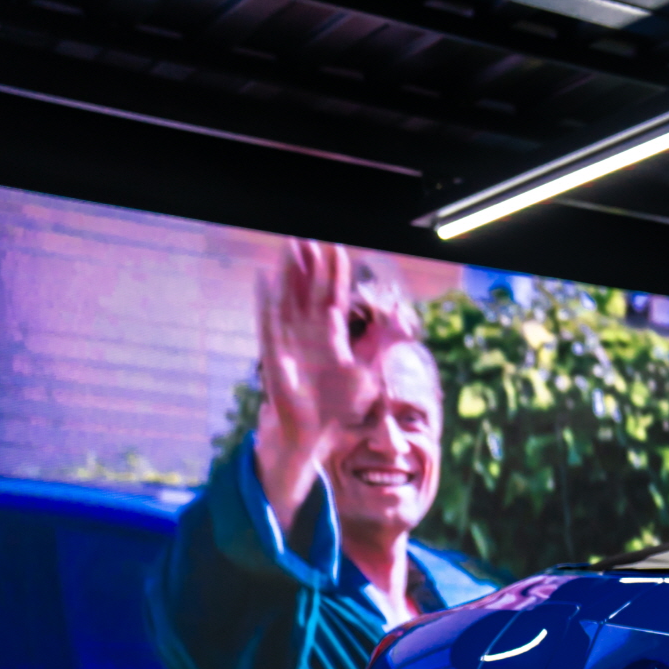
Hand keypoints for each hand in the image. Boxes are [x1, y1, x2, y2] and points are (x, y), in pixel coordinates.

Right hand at [252, 240, 390, 523]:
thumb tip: (404, 326)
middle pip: (310, 291)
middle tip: (309, 236)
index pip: (334, 297)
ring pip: (289, 299)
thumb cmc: (340, 405)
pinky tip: (264, 279)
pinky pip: (268, 323)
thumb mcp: (368, 373)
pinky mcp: (274, 353)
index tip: (338, 248)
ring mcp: (290, 340)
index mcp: (332, 335)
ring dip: (289, 275)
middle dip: (311, 265)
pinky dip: (266, 302)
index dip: (335, 274)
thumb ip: (381, 346)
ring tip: (290, 247)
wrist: (314, 431)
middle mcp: (309, 332)